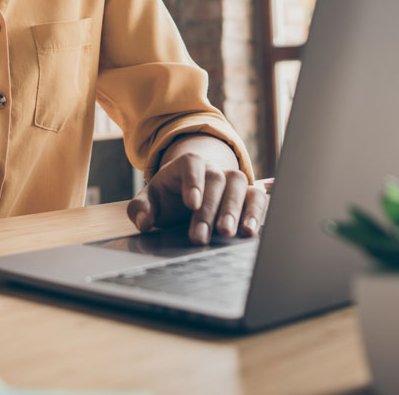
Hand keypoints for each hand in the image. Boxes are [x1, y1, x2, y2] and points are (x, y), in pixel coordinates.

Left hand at [126, 135, 267, 244]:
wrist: (188, 196)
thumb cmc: (169, 198)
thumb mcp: (150, 200)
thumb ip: (141, 209)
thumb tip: (144, 222)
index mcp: (187, 164)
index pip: (192, 163)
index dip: (193, 181)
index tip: (191, 203)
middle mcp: (213, 168)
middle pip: (216, 179)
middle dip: (209, 209)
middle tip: (201, 235)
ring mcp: (232, 180)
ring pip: (239, 184)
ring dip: (234, 210)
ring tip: (226, 233)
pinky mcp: (247, 195)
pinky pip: (257, 198)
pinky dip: (256, 212)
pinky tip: (248, 231)